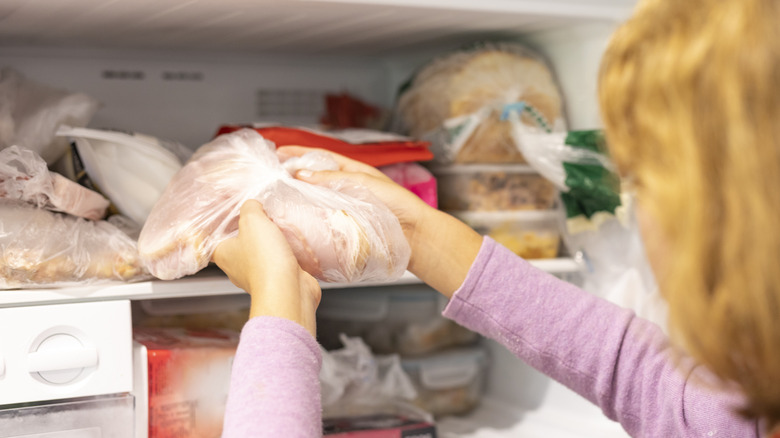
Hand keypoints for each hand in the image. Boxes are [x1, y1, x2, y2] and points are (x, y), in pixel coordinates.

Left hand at [212, 200, 320, 336]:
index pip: (214, 236)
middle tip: (263, 216)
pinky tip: (294, 242)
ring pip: (261, 252)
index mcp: (223, 254)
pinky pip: (279, 261)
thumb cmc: (265, 258)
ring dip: (271, 241)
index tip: (232, 212)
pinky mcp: (277, 280)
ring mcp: (257, 276)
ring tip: (281, 226)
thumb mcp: (253, 220)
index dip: (222, 222)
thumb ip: (250, 207)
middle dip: (252, 230)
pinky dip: (286, 253)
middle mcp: (237, 267)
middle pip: (240, 242)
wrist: (289, 290)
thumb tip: (253, 205)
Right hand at [277, 146, 482, 296]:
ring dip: (296, 199)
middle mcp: (345, 188)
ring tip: (277, 199)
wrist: (414, 234)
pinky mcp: (343, 227)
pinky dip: (307, 220)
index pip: (320, 156)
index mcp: (352, 171)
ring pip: (314, 200)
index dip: (298, 152)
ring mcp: (343, 207)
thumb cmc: (396, 204)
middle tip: (270, 178)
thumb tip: (301, 173)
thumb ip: (332, 178)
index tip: (278, 152)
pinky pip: (320, 220)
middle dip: (292, 176)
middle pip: (313, 179)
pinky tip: (294, 222)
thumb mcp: (362, 183)